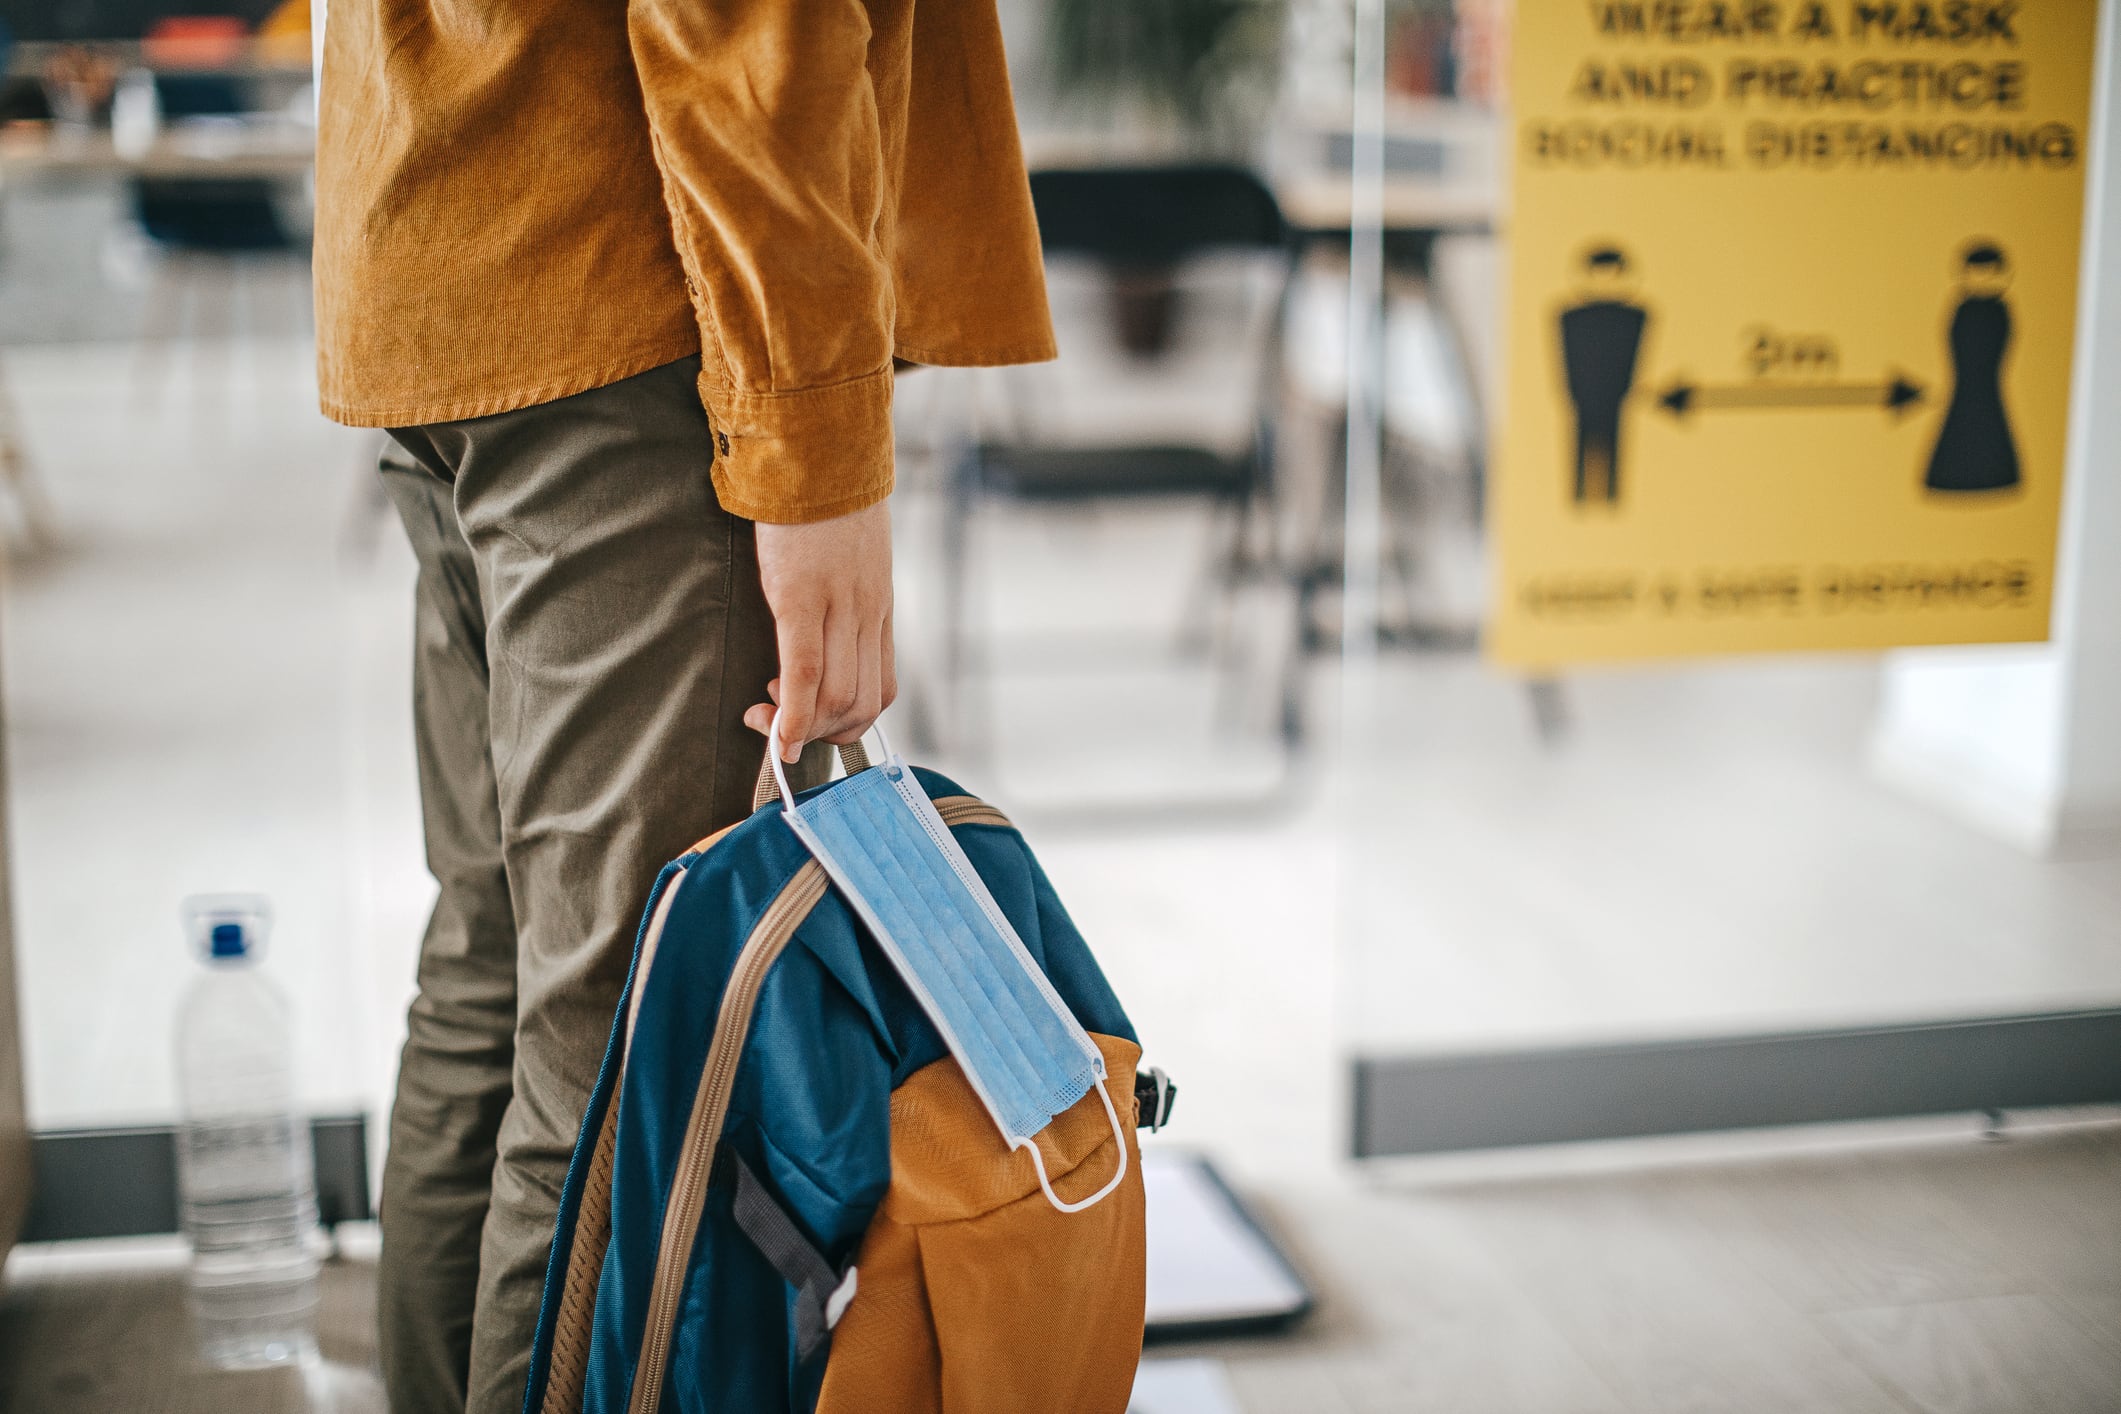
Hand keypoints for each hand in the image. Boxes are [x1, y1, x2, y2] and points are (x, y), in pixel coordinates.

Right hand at [744, 499, 895, 760]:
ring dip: (804, 726)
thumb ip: (844, 594)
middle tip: (783, 722)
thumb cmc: (825, 496)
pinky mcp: (803, 596)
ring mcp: (839, 607)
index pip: (880, 691)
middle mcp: (867, 614)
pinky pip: (807, 671)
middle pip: (862, 705)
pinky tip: (775, 727)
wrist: (818, 447)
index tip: (810, 718)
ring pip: (839, 698)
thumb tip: (820, 629)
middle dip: (823, 735)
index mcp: (877, 607)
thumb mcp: (850, 552)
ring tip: (770, 712)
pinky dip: (793, 712)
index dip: (846, 722)